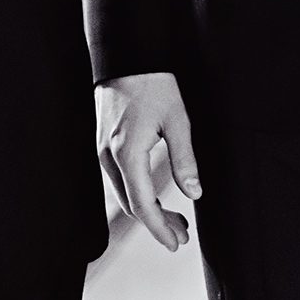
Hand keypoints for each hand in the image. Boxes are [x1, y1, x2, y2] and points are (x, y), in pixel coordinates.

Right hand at [96, 72, 201, 252]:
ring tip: (178, 219)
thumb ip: (185, 159)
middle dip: (158, 224)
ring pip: (125, 195)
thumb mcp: (177, 120)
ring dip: (150, 211)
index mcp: (127, 155)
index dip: (160, 229)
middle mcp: (109, 158)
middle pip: (132, 205)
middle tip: (183, 235)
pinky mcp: (106, 146)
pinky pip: (121, 181)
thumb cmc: (153, 84)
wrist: (126, 56)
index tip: (177, 243)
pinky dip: (139, 195)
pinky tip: (159, 196)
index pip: (142, 206)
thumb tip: (194, 193)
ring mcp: (104, 153)